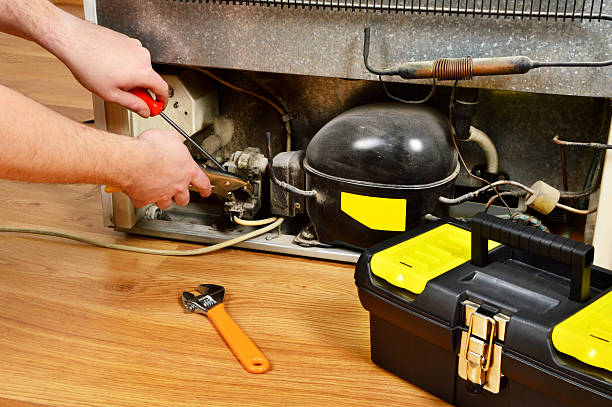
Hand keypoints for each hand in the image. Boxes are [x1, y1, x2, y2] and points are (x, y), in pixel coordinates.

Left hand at [49, 13, 167, 116]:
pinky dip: (125, 64)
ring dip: (132, 76)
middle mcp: (143, 57)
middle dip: (141, 88)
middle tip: (125, 94)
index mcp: (143, 72)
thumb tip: (145, 110)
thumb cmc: (87, 64)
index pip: (164, 90)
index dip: (162, 101)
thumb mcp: (111, 94)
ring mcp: (135, 46)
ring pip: (140, 67)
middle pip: (151, 78)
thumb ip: (133, 104)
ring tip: (111, 78)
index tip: (157, 106)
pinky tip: (108, 66)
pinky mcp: (126, 40)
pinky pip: (131, 57)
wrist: (72, 39)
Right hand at [122, 130, 210, 208]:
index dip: (205, 188)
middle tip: (179, 192)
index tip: (205, 191)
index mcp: (187, 171)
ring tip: (160, 192)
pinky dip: (142, 198)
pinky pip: (144, 202)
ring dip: (164, 199)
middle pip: (184, 198)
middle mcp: (177, 185)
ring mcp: (161, 194)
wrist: (133, 160)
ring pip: (166, 203)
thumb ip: (176, 143)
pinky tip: (140, 191)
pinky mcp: (144, 198)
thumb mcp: (170, 137)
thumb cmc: (151, 148)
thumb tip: (175, 141)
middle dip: (182, 196)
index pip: (203, 183)